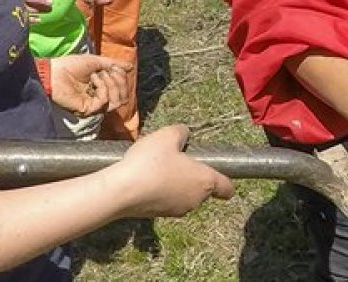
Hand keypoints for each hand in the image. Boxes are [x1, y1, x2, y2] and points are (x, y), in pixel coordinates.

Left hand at [49, 54, 128, 115]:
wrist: (53, 72)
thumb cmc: (70, 65)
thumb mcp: (96, 61)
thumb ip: (113, 64)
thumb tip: (130, 67)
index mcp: (101, 88)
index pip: (122, 89)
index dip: (122, 77)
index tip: (113, 66)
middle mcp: (99, 98)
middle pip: (123, 97)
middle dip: (120, 81)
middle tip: (109, 71)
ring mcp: (94, 105)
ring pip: (117, 101)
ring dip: (113, 84)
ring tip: (101, 74)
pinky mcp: (88, 109)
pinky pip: (104, 101)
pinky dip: (103, 87)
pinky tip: (94, 79)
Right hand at [113, 125, 235, 216]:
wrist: (121, 191)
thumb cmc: (150, 162)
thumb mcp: (167, 135)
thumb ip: (181, 132)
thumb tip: (184, 135)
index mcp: (205, 182)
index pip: (227, 188)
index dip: (226, 180)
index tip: (218, 170)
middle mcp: (195, 200)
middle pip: (203, 188)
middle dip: (192, 174)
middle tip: (175, 158)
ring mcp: (177, 210)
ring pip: (184, 194)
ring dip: (175, 182)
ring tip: (156, 166)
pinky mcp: (158, 215)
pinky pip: (166, 200)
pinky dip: (160, 191)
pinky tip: (144, 178)